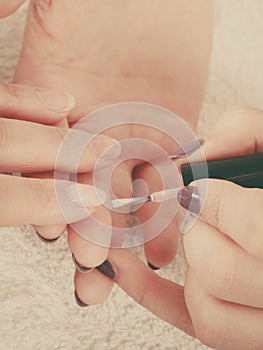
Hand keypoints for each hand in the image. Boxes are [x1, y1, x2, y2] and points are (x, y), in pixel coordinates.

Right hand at [14, 0, 212, 301]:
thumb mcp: (58, 1)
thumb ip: (22, 15)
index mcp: (53, 107)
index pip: (42, 164)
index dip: (45, 198)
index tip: (52, 231)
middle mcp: (88, 133)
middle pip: (80, 191)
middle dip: (85, 229)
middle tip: (90, 259)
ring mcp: (130, 140)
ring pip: (123, 198)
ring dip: (123, 235)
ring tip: (126, 267)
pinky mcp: (168, 141)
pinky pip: (165, 185)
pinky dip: (164, 214)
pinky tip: (161, 243)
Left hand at [109, 107, 262, 349]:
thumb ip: (246, 132)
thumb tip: (200, 152)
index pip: (251, 227)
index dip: (217, 200)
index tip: (207, 187)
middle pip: (217, 268)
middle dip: (199, 230)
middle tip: (206, 210)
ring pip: (207, 308)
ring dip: (193, 265)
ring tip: (209, 239)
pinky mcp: (244, 335)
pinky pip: (194, 326)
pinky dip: (152, 296)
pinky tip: (129, 268)